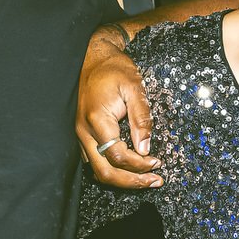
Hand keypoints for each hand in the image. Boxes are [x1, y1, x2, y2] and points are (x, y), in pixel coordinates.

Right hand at [78, 25, 160, 187]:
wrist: (93, 57)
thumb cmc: (113, 69)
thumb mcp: (134, 87)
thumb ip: (141, 118)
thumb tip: (145, 148)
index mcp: (97, 120)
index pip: (117, 155)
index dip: (139, 165)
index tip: (157, 162)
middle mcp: (84, 131)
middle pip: (105, 171)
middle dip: (131, 182)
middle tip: (155, 182)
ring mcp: (81, 134)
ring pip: (98, 169)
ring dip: (122, 178)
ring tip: (146, 179)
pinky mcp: (83, 134)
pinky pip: (96, 160)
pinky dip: (113, 168)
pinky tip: (130, 168)